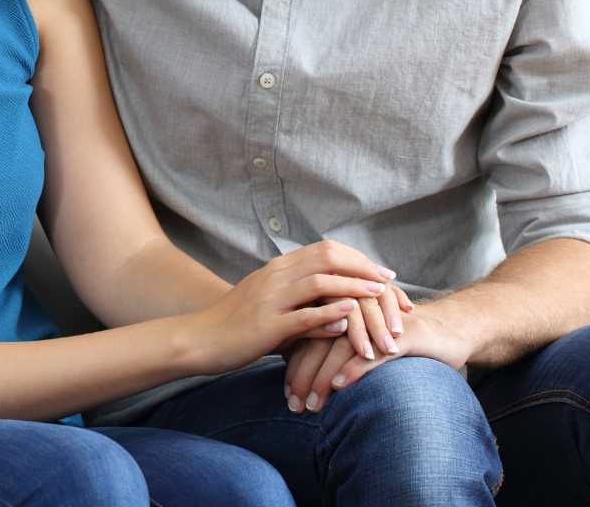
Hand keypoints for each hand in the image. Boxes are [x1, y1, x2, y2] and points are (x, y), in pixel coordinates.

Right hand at [184, 240, 398, 373]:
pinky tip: (349, 317)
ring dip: (354, 288)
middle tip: (390, 282)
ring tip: (379, 296)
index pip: (326, 251)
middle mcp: (276, 277)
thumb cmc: (237, 325)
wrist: (199, 339)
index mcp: (278, 269)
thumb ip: (302, 303)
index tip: (382, 273)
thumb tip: (341, 311)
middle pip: (328, 258)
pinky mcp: (267, 325)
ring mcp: (270, 299)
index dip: (358, 259)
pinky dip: (329, 314)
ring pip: (319, 283)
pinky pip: (303, 316)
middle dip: (364, 268)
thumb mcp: (271, 306)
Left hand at [283, 303, 472, 412]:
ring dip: (323, 377)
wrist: (447, 330)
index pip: (309, 338)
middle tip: (294, 407)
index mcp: (342, 310)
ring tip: (312, 404)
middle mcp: (355, 310)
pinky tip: (341, 386)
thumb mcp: (362, 344)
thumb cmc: (397, 340)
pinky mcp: (402, 333)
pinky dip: (356, 368)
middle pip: (319, 341)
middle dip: (304, 376)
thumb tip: (298, 373)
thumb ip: (331, 349)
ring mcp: (378, 320)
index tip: (287, 397)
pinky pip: (375, 350)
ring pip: (341, 347)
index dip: (295, 367)